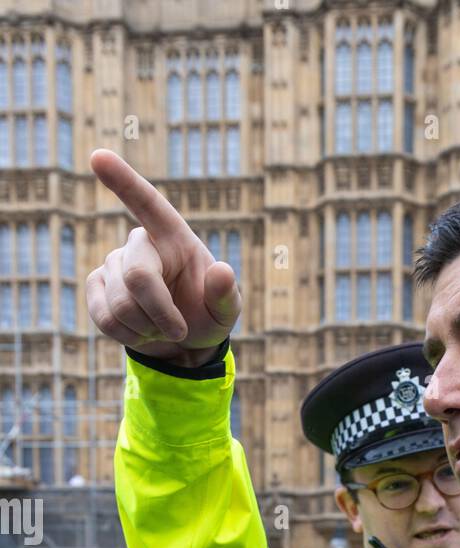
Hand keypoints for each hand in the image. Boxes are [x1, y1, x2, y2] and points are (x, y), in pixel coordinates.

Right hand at [86, 148, 240, 365]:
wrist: (182, 341)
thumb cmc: (206, 314)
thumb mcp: (226, 310)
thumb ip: (226, 294)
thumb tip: (222, 271)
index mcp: (172, 235)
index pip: (147, 202)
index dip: (123, 180)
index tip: (98, 156)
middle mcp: (139, 244)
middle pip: (138, 278)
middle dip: (160, 314)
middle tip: (180, 330)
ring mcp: (112, 264)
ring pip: (121, 306)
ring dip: (147, 329)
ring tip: (161, 327)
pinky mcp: (95, 287)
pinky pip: (104, 318)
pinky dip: (128, 336)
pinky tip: (142, 331)